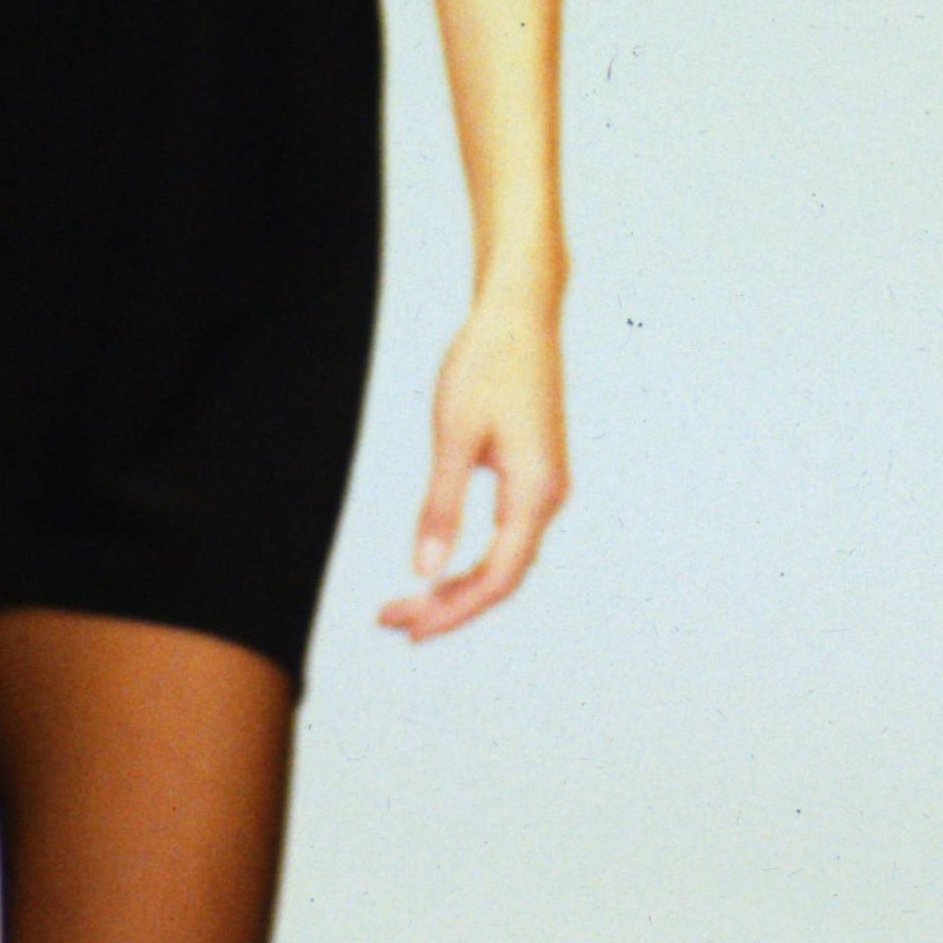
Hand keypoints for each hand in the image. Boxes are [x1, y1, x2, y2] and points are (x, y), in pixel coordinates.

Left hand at [377, 290, 567, 639]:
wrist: (520, 313)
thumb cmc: (486, 364)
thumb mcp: (453, 436)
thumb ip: (440, 507)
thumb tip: (425, 570)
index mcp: (535, 491)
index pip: (498, 578)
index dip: (454, 611)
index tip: (411, 629)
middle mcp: (549, 497)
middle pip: (502, 577)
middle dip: (448, 605)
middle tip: (393, 620)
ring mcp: (545, 488)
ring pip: (505, 559)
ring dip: (458, 586)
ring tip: (407, 603)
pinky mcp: (534, 476)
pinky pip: (507, 537)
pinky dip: (471, 559)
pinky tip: (440, 568)